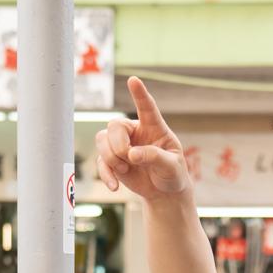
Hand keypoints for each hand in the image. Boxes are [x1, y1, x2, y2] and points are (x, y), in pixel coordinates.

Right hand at [93, 78, 190, 202]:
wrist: (164, 192)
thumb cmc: (172, 174)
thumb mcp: (172, 166)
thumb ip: (155, 157)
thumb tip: (132, 154)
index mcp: (154, 127)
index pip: (147, 107)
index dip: (139, 94)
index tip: (133, 80)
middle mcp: (135, 131)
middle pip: (114, 125)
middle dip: (118, 144)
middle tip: (128, 159)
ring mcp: (122, 144)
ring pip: (102, 139)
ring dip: (110, 157)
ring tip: (125, 170)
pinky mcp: (112, 160)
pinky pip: (99, 161)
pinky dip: (105, 174)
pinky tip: (115, 186)